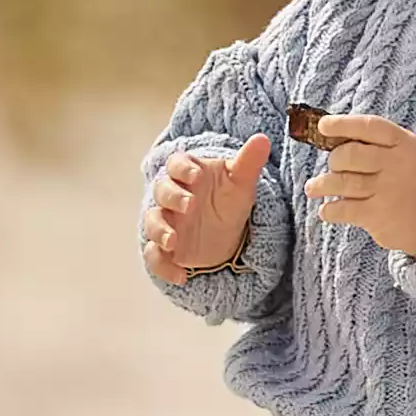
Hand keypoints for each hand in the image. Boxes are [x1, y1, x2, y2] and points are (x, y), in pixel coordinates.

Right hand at [141, 135, 268, 281]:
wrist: (227, 232)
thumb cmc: (229, 199)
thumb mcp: (241, 183)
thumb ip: (248, 162)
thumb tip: (262, 139)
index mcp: (187, 174)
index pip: (176, 164)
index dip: (182, 168)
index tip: (196, 175)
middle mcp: (172, 197)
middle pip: (161, 191)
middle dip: (172, 197)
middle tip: (190, 206)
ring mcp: (166, 222)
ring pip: (152, 223)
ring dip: (160, 231)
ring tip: (174, 242)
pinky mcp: (165, 249)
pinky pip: (155, 257)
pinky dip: (163, 267)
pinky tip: (181, 276)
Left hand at [299, 110, 415, 258]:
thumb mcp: (410, 153)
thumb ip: (381, 145)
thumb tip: (336, 139)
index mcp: (404, 144)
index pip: (369, 126)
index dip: (342, 124)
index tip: (323, 126)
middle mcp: (395, 165)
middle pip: (350, 155)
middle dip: (335, 160)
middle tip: (334, 166)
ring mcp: (386, 191)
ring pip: (341, 182)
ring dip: (321, 185)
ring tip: (313, 188)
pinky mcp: (377, 216)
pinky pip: (343, 209)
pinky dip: (329, 210)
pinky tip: (327, 211)